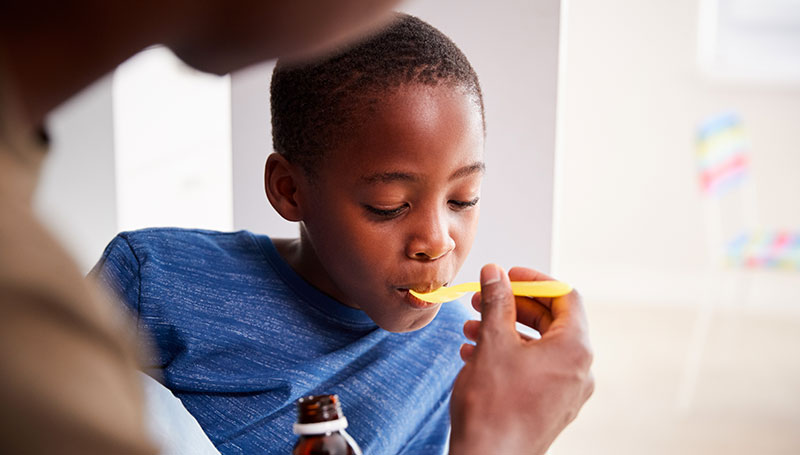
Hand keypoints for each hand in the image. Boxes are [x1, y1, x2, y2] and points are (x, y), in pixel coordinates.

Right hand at [449, 264, 593, 454]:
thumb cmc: (493, 408)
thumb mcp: (493, 342)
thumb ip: (497, 301)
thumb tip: (495, 273)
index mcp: (575, 350)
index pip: (565, 296)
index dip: (534, 281)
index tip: (507, 276)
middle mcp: (579, 371)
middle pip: (552, 321)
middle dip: (514, 306)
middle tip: (484, 299)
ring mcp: (567, 392)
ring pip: (539, 346)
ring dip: (506, 331)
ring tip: (472, 328)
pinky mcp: (551, 407)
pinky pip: (535, 369)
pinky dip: (510, 355)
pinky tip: (476, 355)